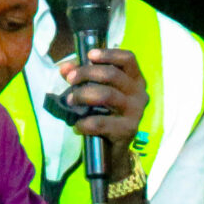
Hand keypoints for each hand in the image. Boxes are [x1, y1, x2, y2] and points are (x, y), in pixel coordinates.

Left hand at [59, 46, 148, 179]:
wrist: (114, 150)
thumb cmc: (106, 114)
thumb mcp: (95, 91)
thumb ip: (81, 76)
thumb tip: (64, 68)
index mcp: (135, 80)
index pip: (128, 59)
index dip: (109, 54)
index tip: (89, 55)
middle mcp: (140, 93)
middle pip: (112, 74)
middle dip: (86, 73)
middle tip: (69, 80)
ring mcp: (136, 112)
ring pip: (107, 94)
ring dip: (83, 95)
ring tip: (70, 101)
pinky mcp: (128, 129)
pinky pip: (101, 122)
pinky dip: (84, 123)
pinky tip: (77, 126)